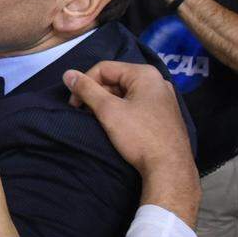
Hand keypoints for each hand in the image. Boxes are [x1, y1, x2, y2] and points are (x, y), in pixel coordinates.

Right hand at [63, 61, 198, 226]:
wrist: (170, 168)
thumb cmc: (139, 136)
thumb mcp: (108, 111)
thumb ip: (87, 90)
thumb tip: (68, 74)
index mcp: (145, 74)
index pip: (104, 68)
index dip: (85, 83)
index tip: (74, 105)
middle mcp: (157, 81)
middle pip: (116, 79)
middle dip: (97, 94)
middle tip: (85, 114)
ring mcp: (163, 99)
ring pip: (126, 94)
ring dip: (108, 104)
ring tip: (99, 121)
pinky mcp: (165, 115)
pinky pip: (138, 105)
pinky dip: (122, 112)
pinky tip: (116, 127)